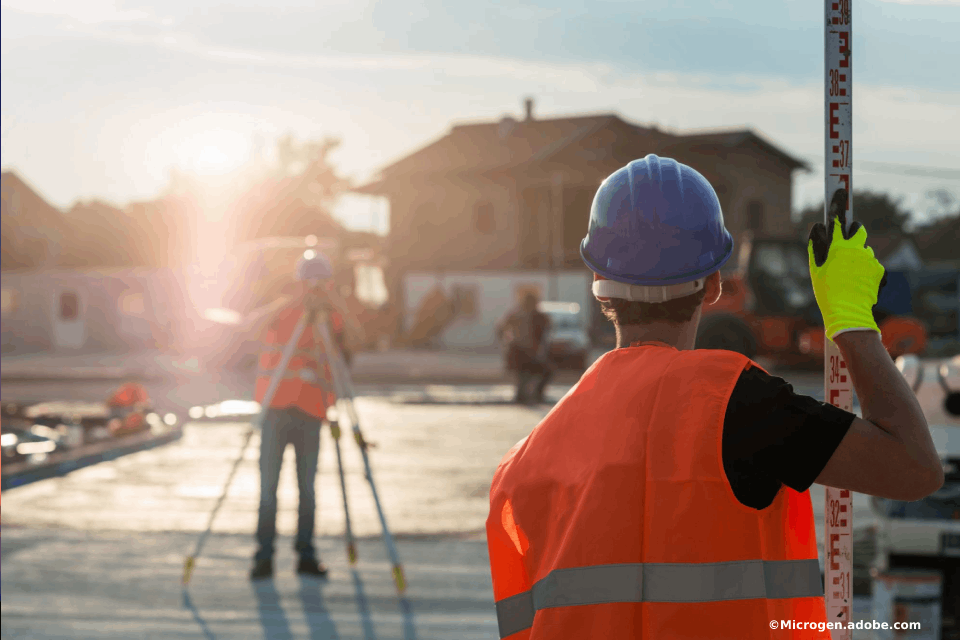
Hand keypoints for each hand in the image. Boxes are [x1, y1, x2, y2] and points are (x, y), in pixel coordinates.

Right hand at [807, 211, 887, 341]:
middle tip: (846, 241)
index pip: (839, 220)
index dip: (838, 205)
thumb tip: (818, 228)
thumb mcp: (815, 268)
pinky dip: (866, 268)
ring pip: (865, 249)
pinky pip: (872, 264)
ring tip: (848, 272)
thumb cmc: (827, 291)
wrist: (847, 311)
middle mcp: (856, 249)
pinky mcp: (879, 270)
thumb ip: (816, 246)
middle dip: (854, 231)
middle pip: (859, 230)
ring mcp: (870, 259)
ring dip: (858, 255)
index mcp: (838, 246)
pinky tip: (857, 281)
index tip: (841, 193)